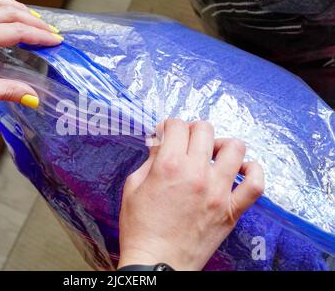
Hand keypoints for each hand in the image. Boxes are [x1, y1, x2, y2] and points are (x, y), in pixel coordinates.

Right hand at [118, 119, 263, 269]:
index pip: (177, 126)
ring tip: (213, 153)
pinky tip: (241, 169)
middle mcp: (197, 173)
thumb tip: (161, 144)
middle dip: (192, 130)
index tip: (166, 133)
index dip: (169, 125)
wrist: (157, 263)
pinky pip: (255, 184)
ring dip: (222, 144)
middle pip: (205, 130)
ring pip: (235, 148)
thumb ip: (149, 160)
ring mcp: (218, 192)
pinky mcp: (231, 210)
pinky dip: (253, 171)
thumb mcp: (133, 187)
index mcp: (169, 166)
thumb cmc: (141, 228)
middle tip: (186, 141)